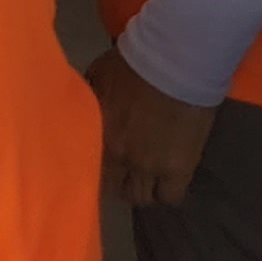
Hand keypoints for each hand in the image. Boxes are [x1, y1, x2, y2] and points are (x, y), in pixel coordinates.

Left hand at [86, 45, 219, 208]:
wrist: (173, 62)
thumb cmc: (130, 64)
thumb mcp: (95, 79)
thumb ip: (89, 105)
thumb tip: (81, 113)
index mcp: (96, 134)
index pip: (88, 169)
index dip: (95, 169)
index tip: (100, 164)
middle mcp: (120, 157)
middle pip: (114, 188)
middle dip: (118, 182)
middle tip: (125, 172)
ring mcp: (151, 166)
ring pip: (142, 198)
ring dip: (142, 189)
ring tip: (147, 177)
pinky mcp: (180, 168)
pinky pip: (171, 196)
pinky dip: (168, 192)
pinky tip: (168, 180)